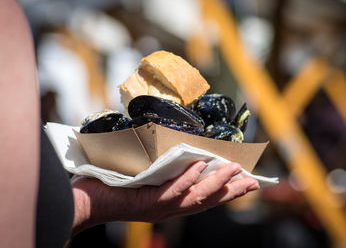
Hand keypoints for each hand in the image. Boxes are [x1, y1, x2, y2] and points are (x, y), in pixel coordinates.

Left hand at [71, 161, 258, 234]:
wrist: (83, 202)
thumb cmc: (111, 187)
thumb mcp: (143, 176)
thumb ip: (161, 167)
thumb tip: (177, 145)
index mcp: (170, 202)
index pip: (205, 197)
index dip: (227, 191)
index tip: (247, 182)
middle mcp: (168, 208)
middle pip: (207, 200)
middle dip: (231, 191)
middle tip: (253, 181)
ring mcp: (159, 207)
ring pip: (194, 197)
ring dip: (215, 183)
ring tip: (233, 168)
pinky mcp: (146, 202)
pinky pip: (171, 192)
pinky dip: (187, 180)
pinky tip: (199, 166)